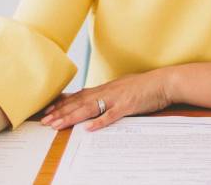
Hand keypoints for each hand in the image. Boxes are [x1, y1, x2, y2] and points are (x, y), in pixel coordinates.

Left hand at [40, 70, 171, 131]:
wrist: (165, 82)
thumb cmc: (147, 86)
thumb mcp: (124, 87)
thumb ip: (110, 93)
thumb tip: (100, 99)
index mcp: (106, 88)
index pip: (79, 95)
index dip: (63, 103)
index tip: (49, 110)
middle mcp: (107, 91)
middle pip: (79, 102)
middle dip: (60, 112)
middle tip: (45, 121)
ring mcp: (117, 98)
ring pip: (89, 108)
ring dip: (71, 117)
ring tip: (57, 125)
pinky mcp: (127, 106)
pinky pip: (111, 115)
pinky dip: (99, 121)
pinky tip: (88, 128)